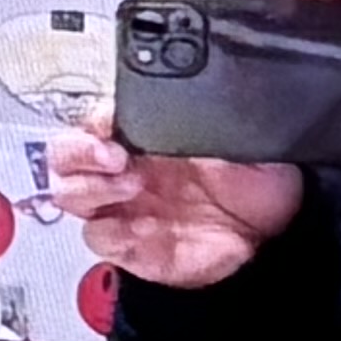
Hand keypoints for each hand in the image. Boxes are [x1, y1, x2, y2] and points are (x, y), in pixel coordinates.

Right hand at [46, 122, 302, 290]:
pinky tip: (140, 226)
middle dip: (78, 151)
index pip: (97, 118)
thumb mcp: (246, 136)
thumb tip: (207, 93)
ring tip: (129, 186)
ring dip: (90, 188)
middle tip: (111, 155)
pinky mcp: (129, 247)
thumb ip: (216, 116)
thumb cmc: (258, 183)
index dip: (95, 118)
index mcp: (147, 136)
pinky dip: (112, 232)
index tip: (110, 120)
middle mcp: (127, 170)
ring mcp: (124, 209)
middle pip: (66, 155)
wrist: (273, 237)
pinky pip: (99, 238)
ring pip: (70, 194)